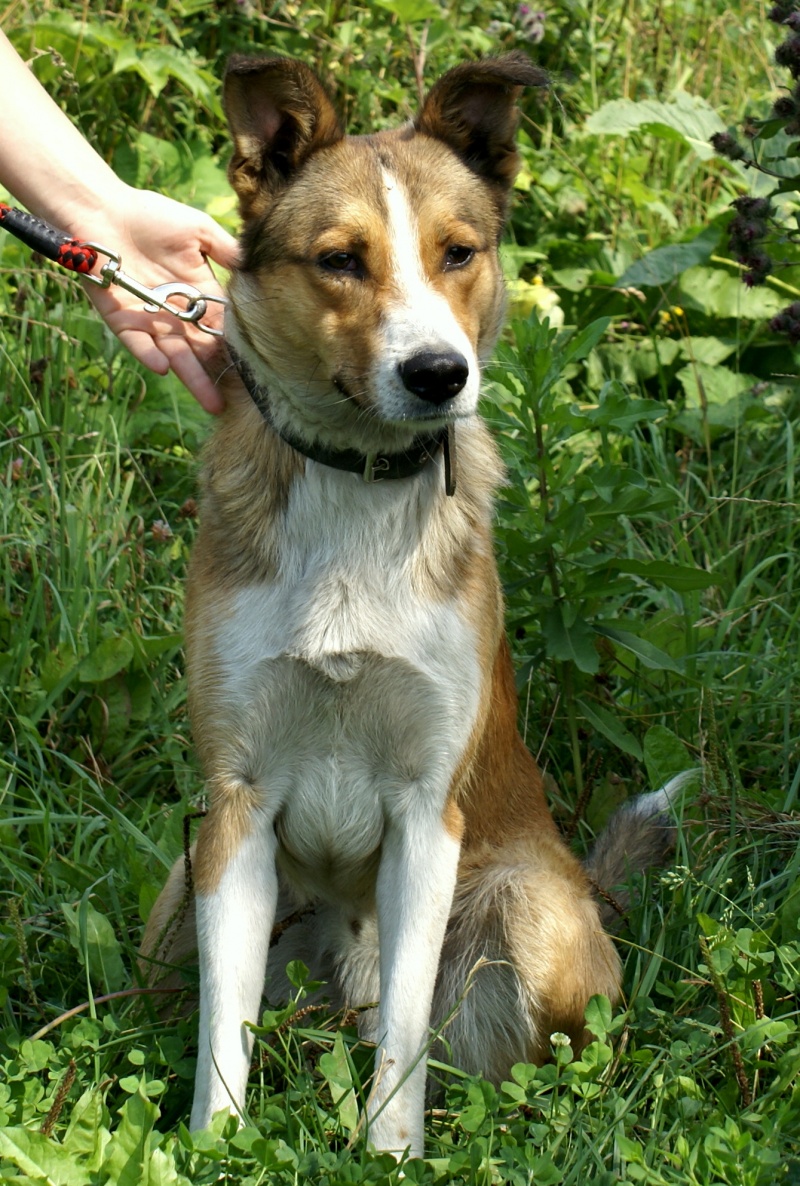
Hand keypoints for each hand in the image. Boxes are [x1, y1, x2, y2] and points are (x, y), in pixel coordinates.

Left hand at [79, 187, 238, 412]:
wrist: (101, 210)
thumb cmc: (150, 216)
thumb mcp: (198, 230)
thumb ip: (226, 250)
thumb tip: (257, 269)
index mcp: (198, 294)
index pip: (223, 329)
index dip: (238, 348)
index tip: (258, 372)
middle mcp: (177, 314)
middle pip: (202, 351)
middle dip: (220, 375)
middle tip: (242, 401)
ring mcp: (150, 319)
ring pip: (175, 355)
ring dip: (192, 378)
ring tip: (212, 402)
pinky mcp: (121, 320)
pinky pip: (137, 342)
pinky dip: (148, 355)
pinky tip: (163, 368)